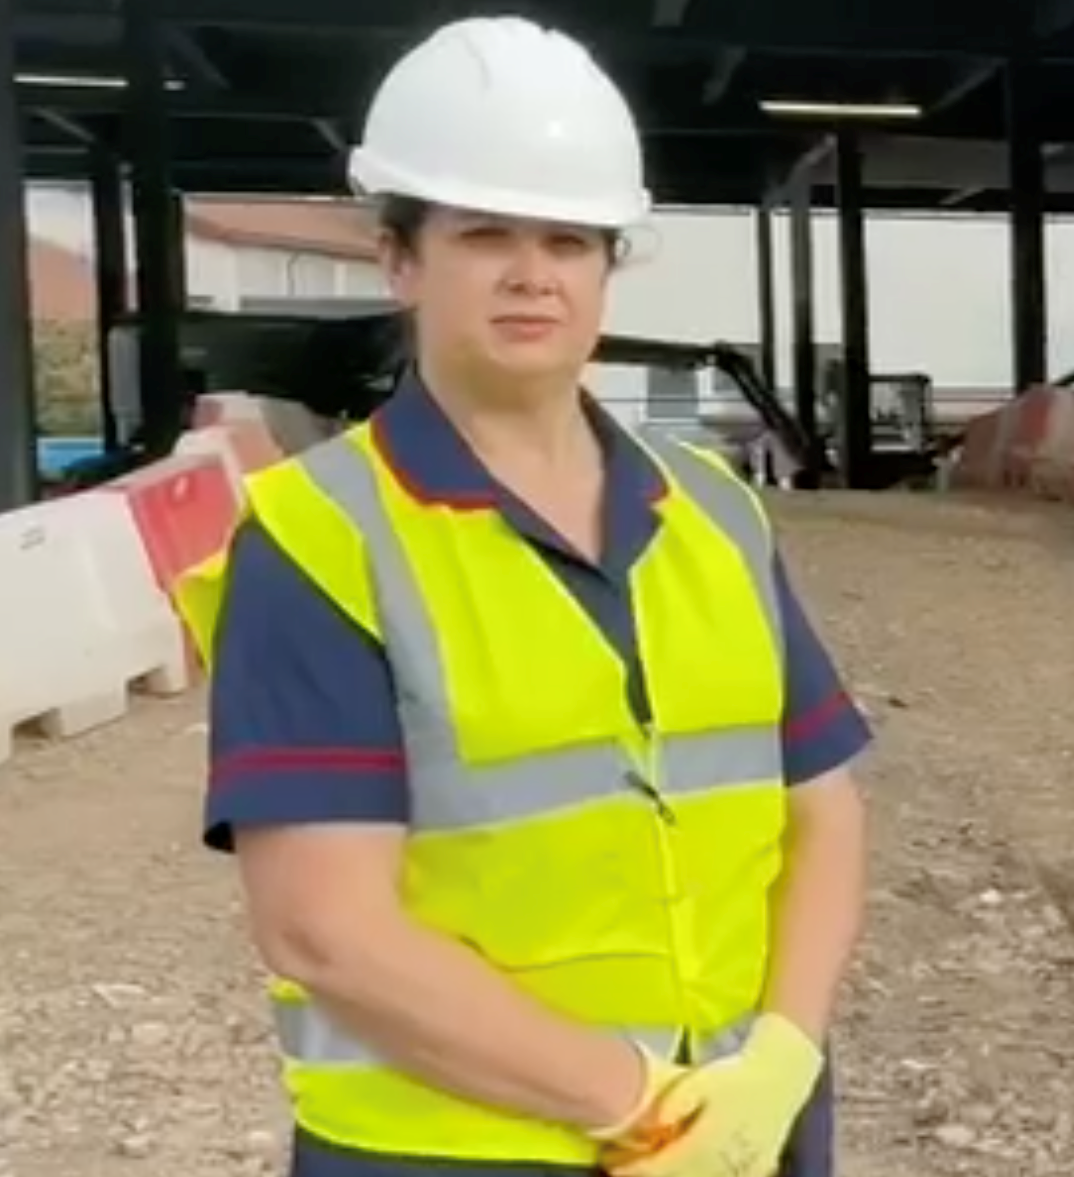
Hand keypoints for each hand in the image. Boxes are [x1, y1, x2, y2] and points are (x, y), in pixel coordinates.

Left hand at [600, 1015, 822, 1176]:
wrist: (779, 1079)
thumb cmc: (735, 1075)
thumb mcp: (703, 1080)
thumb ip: (677, 1101)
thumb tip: (655, 1122)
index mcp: (711, 1140)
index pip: (667, 1166)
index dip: (638, 1170)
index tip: (612, 1166)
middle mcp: (726, 1163)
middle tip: (618, 1170)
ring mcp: (742, 1172)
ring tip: (642, 1173)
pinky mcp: (752, 1174)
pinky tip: (680, 1172)